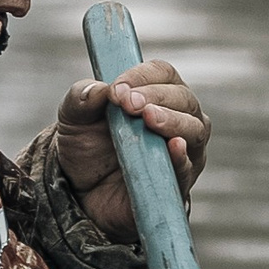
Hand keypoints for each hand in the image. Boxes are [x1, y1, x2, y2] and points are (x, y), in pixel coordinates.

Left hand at [54, 59, 209, 241]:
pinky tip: (174, 146)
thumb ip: (81, 97)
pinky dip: (181, 157)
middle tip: (130, 103)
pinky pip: (187, 169)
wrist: (82, 194)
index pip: (164, 74)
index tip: (117, 89)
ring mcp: (185, 153)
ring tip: (150, 118)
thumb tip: (98, 89)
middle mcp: (180, 120)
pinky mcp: (179, 184)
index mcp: (158, 95)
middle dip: (157, 97)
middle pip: (184, 99)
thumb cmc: (87, 148)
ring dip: (173, 120)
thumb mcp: (74, 118)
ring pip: (194, 130)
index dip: (143, 76)